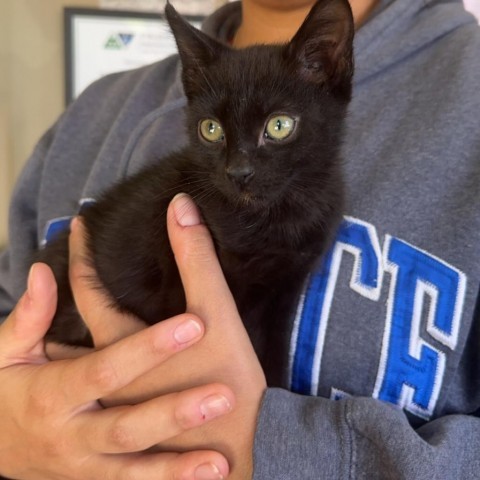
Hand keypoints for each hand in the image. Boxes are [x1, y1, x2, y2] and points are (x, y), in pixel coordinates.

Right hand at [0, 262, 231, 479]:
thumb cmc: (3, 392)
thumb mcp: (5, 354)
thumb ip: (30, 316)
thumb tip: (44, 271)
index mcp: (53, 393)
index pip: (107, 368)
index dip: (148, 348)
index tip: (193, 325)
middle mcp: (71, 434)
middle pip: (127, 425)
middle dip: (175, 412)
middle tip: (223, 395)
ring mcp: (84, 465)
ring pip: (133, 470)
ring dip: (177, 468)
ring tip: (219, 462)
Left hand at [65, 194, 266, 478]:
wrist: (238, 449)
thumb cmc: (228, 379)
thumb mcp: (214, 313)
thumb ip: (196, 259)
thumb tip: (179, 206)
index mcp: (119, 345)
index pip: (89, 287)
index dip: (84, 251)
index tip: (80, 224)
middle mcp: (106, 375)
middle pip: (69, 327)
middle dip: (65, 291)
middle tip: (63, 262)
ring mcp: (115, 400)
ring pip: (77, 361)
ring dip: (66, 332)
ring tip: (59, 307)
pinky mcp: (131, 421)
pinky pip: (99, 387)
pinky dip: (92, 364)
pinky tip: (97, 358)